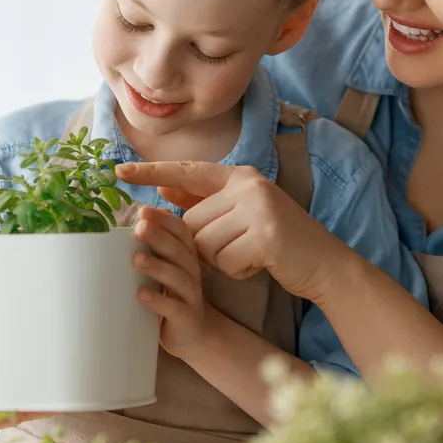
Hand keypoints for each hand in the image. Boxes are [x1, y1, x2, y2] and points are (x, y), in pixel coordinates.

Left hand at [116, 161, 334, 299]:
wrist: (324, 264)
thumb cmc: (278, 241)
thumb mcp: (242, 214)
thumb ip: (205, 201)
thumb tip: (163, 188)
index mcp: (240, 176)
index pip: (187, 171)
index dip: (152, 172)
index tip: (118, 171)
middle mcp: (249, 185)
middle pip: (193, 221)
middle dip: (207, 245)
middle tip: (241, 247)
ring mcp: (259, 208)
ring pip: (205, 243)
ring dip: (223, 260)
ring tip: (252, 254)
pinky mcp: (265, 235)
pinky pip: (225, 260)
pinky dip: (238, 270)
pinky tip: (261, 263)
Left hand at [131, 205, 209, 357]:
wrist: (195, 334)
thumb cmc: (173, 295)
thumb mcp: (166, 268)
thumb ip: (156, 247)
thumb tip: (138, 220)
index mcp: (186, 256)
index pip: (180, 232)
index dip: (164, 221)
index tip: (144, 211)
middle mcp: (191, 272)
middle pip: (178, 251)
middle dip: (159, 237)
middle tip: (139, 228)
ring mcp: (190, 296)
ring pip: (177, 277)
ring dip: (157, 267)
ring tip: (137, 258)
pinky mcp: (185, 318)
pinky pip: (174, 308)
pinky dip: (158, 300)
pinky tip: (141, 294)